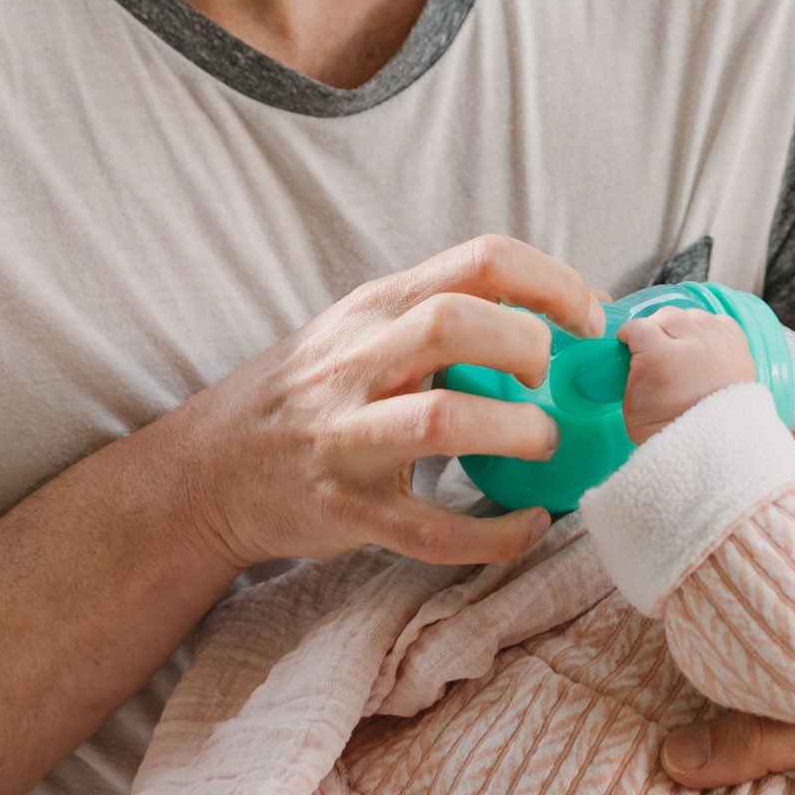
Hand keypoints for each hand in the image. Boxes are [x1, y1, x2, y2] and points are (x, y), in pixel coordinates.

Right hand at [169, 235, 606, 572]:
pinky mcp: (346, 512)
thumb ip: (443, 313)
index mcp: (375, 309)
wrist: (205, 472)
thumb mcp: (361, 330)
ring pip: (441, 420)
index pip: (478, 260)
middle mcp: (357, 363)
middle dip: (526, 346)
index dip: (551, 283)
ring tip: (542, 444)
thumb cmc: (309, 394)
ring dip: (514, 432)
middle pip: (454, 324)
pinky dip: (494, 533)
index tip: (588, 319)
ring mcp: (346, 439)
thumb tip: (562, 313)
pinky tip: (528, 525)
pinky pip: (430, 530)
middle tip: (551, 379)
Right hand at [619, 308, 756, 445]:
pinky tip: (702, 344)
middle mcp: (693, 342)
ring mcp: (719, 343)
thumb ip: (633, 371)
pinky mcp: (739, 348)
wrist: (712, 448)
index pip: (638, 327)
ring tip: (680, 346)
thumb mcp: (632, 406)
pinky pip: (720, 322)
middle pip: (666, 315)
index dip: (629, 336)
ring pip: (694, 315)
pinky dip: (709, 329)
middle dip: (655, 328)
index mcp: (661, 356)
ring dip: (683, 327)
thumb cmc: (670, 433)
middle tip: (653, 347)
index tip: (628, 344)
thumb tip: (635, 354)